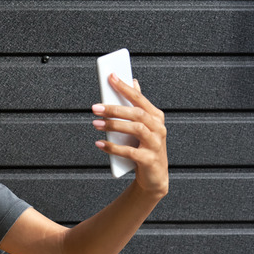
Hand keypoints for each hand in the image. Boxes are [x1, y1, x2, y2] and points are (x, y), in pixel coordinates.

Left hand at [92, 74, 168, 197]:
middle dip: (114, 109)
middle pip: (136, 114)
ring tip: (95, 123)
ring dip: (114, 125)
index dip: (125, 88)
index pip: (139, 99)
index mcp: (156, 117)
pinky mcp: (149, 160)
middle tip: (95, 107)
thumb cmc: (144, 147)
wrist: (154, 176)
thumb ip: (137, 105)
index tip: (110, 77)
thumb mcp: (142, 126)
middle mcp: (159, 128)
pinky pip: (130, 152)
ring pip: (135, 129)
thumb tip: (133, 81)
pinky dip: (113, 147)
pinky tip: (100, 143)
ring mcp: (156, 144)